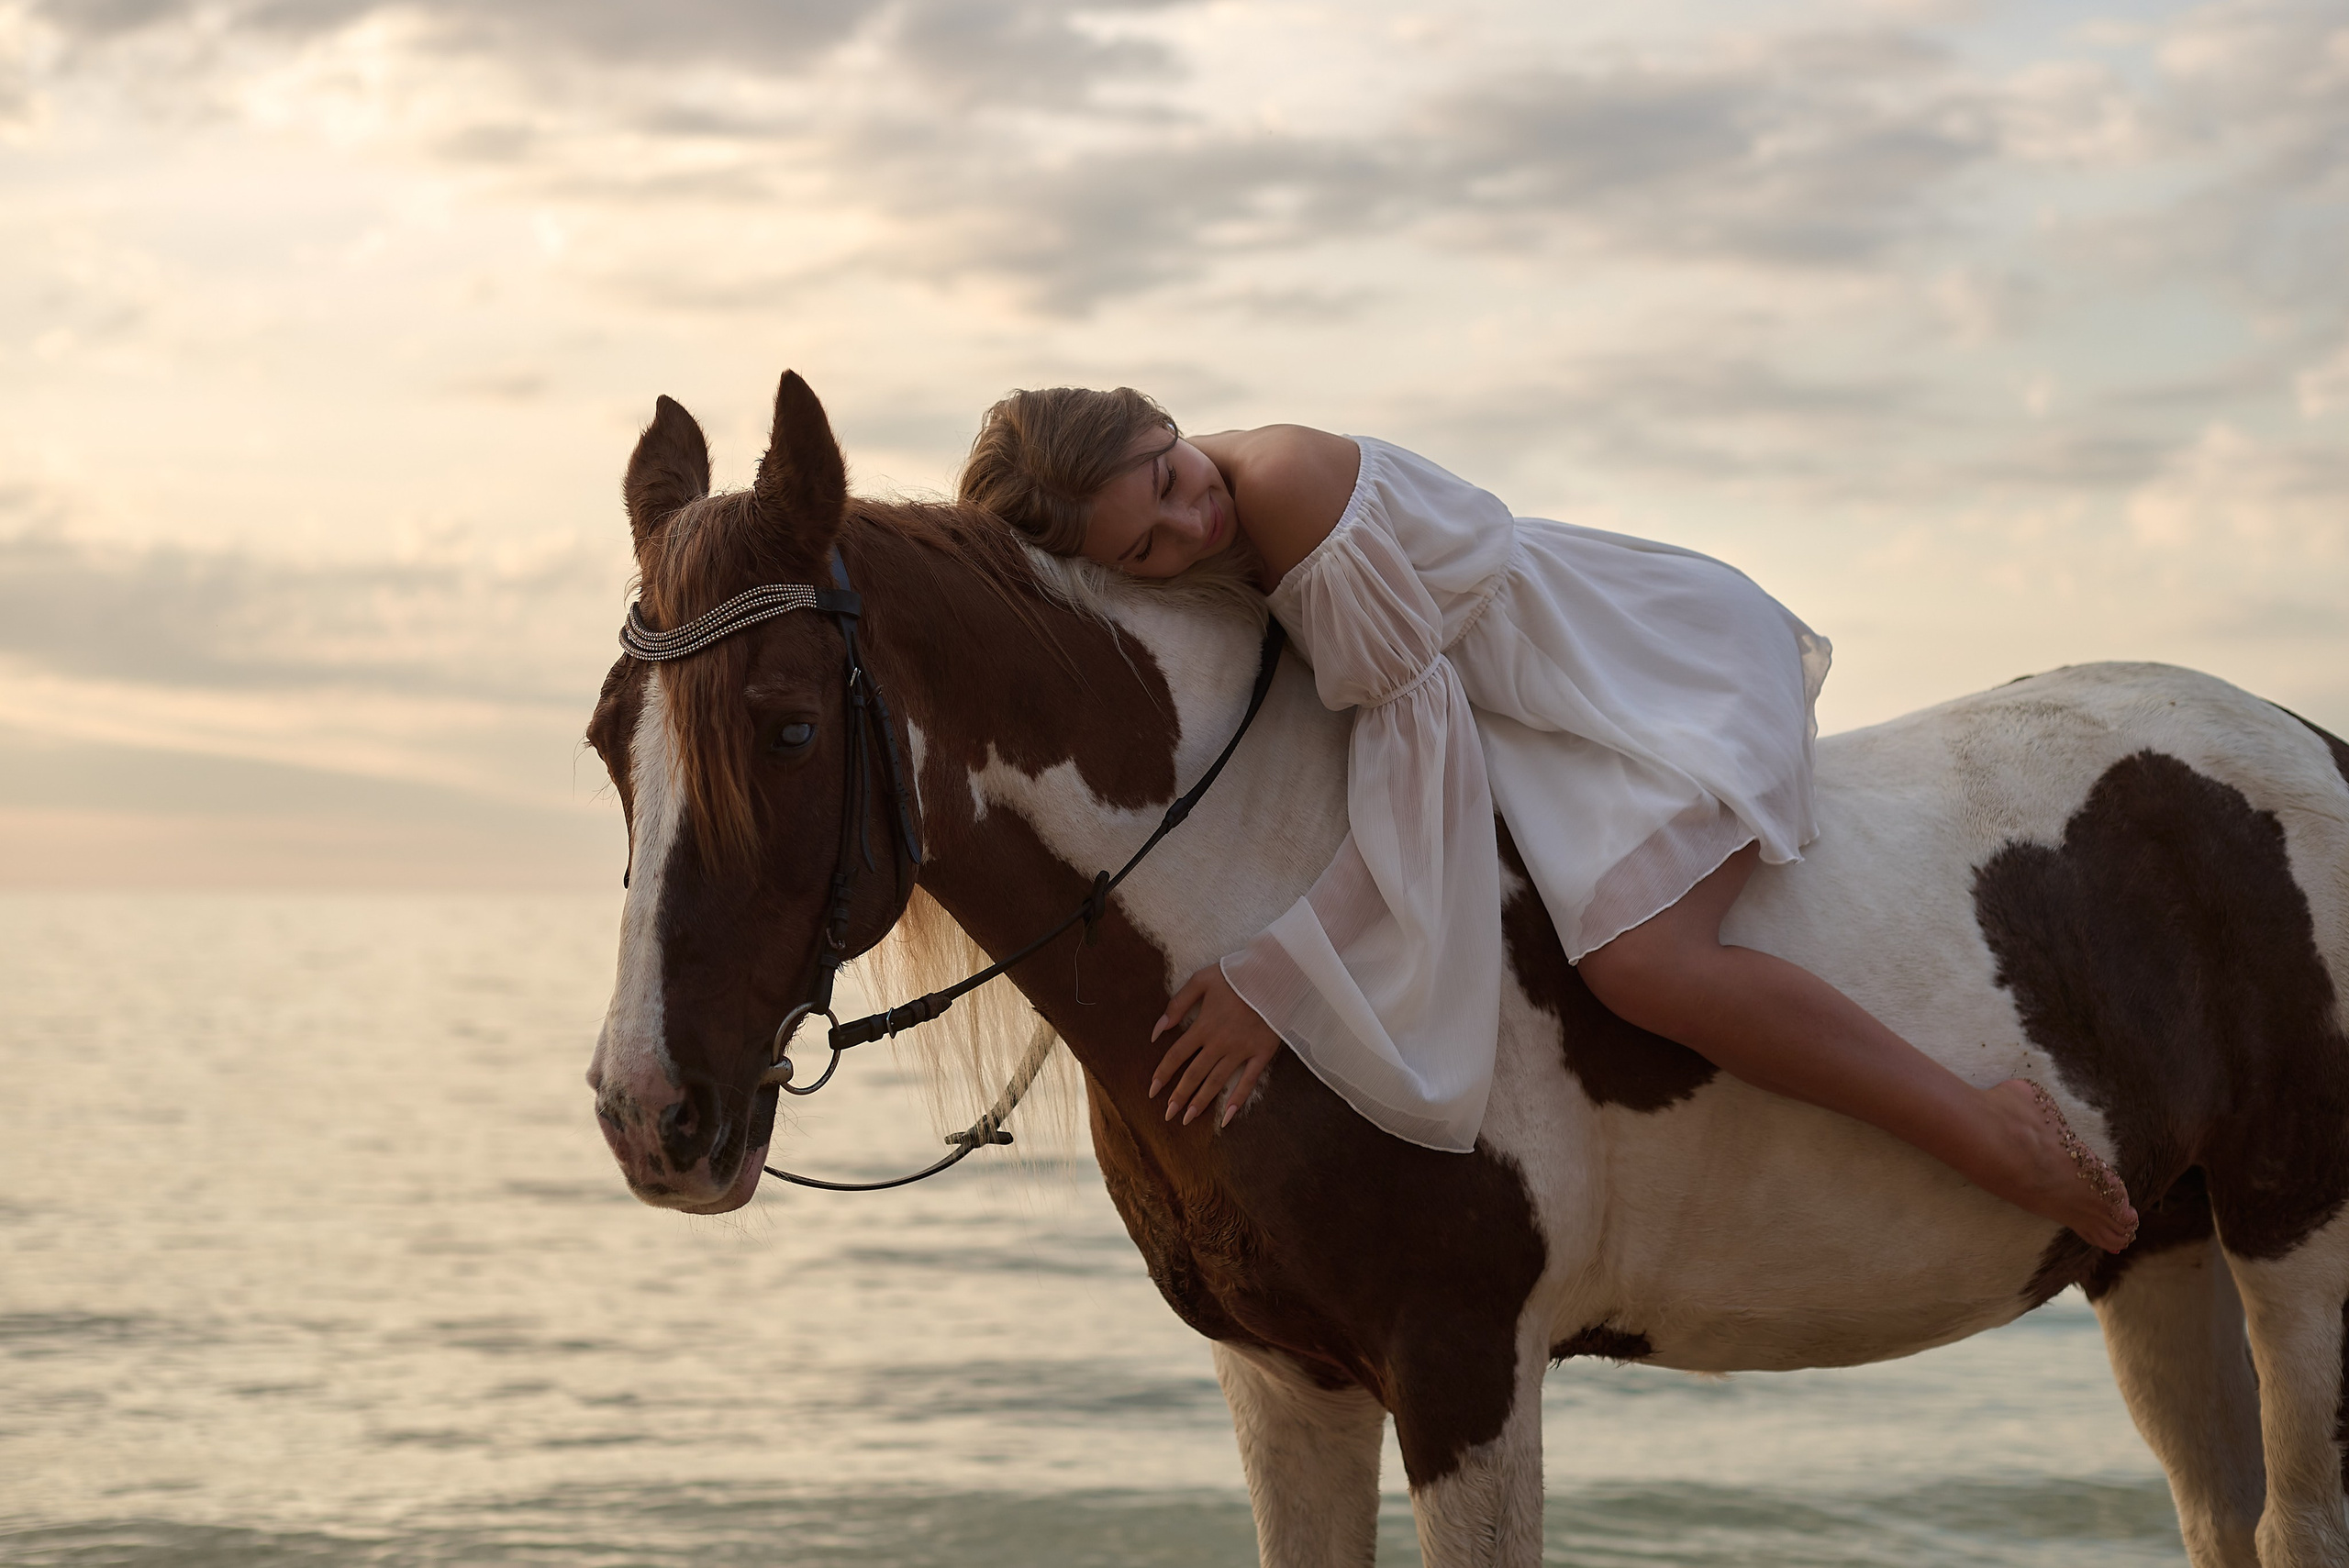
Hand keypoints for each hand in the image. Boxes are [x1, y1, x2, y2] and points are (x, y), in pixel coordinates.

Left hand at [1149, 964, 1279, 1127]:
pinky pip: (1248, 1081)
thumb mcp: (1201, 980)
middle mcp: (1220, 1042)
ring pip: (1217, 1081)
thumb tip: (1157, 1029)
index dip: (1163, 1074)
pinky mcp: (1262, 1053)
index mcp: (1204, 1025)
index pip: (1177, 1055)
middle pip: (1194, 1074)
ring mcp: (1242, 1050)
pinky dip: (1237, 1100)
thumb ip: (1178, 1004)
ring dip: (1201, 1102)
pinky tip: (1226, 1117)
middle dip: (1179, 1096)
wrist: (1275, 973)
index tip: (1152, 1091)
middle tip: (1168, 1115)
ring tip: (1188, 1119)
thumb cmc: (1236, 974)